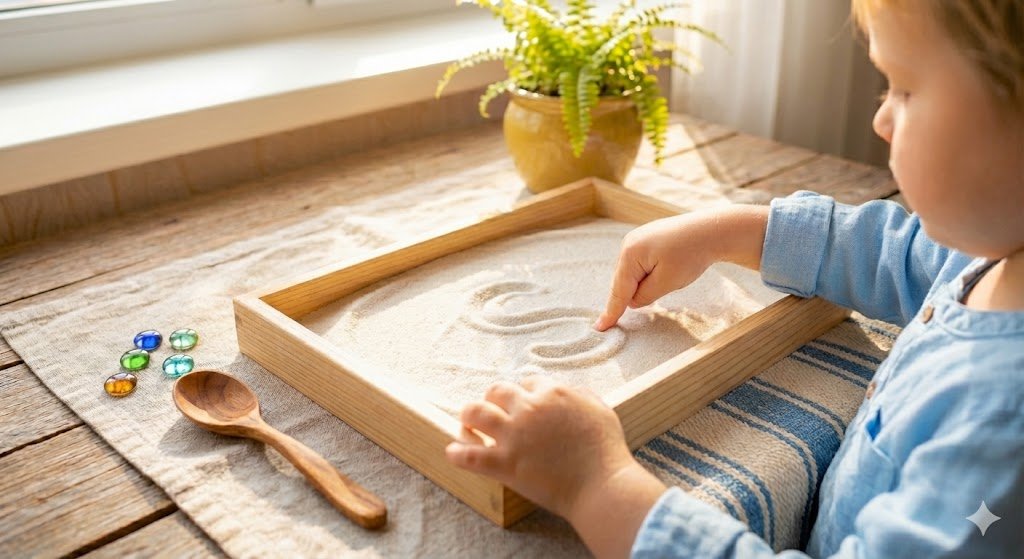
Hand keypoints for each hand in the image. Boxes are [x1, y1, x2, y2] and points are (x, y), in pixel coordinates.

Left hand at [447, 377, 667, 557]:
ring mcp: (514, 436)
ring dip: (468, 416)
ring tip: (466, 423)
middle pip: (497, 391)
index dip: (523, 393)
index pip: (527, 382)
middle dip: (493, 398)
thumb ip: (580, 395)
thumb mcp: (599, 409)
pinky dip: (457, 453)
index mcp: (552, 393)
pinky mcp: (505, 464)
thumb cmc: (606, 450)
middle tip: (491, 409)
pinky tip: (452, 452)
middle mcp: (529, 408)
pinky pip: (470, 455)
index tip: (521, 403)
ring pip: (475, 413)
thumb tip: (565, 390)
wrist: (602, 485)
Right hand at [594, 205, 769, 331]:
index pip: (619, 290)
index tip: (600, 328)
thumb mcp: (667, 282)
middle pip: (623, 281)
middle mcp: (629, 243)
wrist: (712, 230)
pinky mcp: (647, 239)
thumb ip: (644, 296)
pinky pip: (640, 264)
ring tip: (668, 281)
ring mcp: (637, 239)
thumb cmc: (691, 255)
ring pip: (632, 273)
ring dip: (643, 285)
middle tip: (643, 305)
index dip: (611, 311)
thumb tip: (632, 301)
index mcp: (630, 254)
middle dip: (632, 296)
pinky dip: (647, 275)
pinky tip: (662, 275)